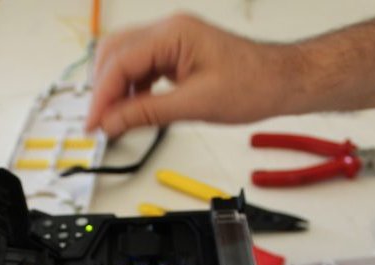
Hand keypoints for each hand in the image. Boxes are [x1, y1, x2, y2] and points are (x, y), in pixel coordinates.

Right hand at [85, 14, 301, 136]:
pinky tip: (131, 110)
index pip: (120, 63)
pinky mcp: (175, 55)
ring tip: (113, 120)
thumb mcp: (194, 105)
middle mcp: (168, 31)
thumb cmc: (252, 85)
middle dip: (102, 89)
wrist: (282, 81)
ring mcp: (171, 42)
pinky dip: (131, 90)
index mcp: (173, 34)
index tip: (93, 124)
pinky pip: (141, 69)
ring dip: (115, 90)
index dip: (101, 96)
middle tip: (98, 122)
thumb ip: (146, 113)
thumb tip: (112, 123)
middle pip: (114, 54)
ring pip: (125, 61)